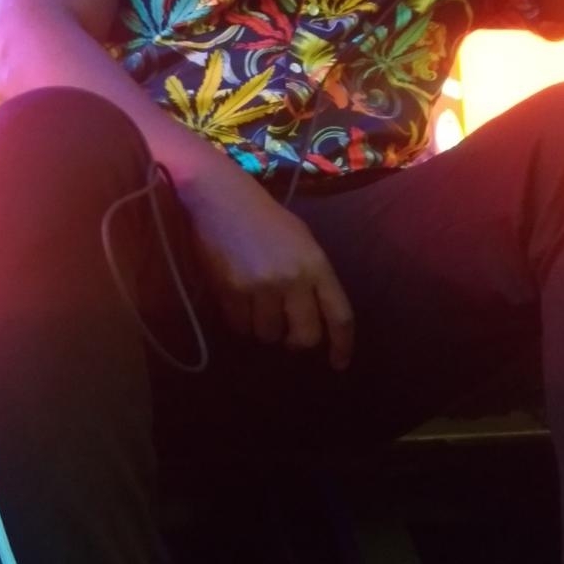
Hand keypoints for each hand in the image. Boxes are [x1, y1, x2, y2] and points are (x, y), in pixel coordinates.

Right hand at [178, 166, 354, 371]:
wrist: (220, 199)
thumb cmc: (264, 218)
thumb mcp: (301, 240)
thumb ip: (313, 277)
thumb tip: (315, 319)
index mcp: (317, 264)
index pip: (340, 315)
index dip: (342, 345)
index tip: (338, 364)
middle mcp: (293, 278)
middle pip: (305, 337)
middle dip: (295, 342)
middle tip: (286, 334)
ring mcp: (262, 286)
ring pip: (269, 335)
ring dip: (264, 328)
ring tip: (256, 306)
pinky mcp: (232, 291)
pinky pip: (240, 326)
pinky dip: (240, 321)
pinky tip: (237, 300)